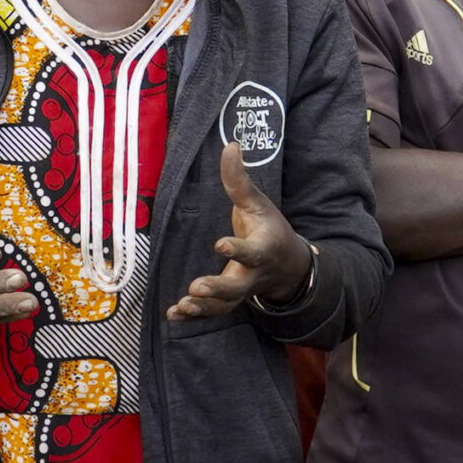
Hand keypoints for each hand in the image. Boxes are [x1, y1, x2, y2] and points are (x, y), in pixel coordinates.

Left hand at [170, 145, 313, 320]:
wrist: (288, 265)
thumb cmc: (268, 228)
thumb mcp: (258, 203)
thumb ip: (240, 180)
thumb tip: (229, 145)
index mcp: (263, 248)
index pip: (253, 252)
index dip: (238, 250)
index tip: (220, 244)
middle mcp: (253, 275)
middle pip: (237, 287)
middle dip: (217, 289)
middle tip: (196, 287)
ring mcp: (242, 292)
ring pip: (225, 306)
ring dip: (204, 307)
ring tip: (183, 304)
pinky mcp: (230, 302)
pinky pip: (213, 313)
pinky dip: (195, 316)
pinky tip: (173, 315)